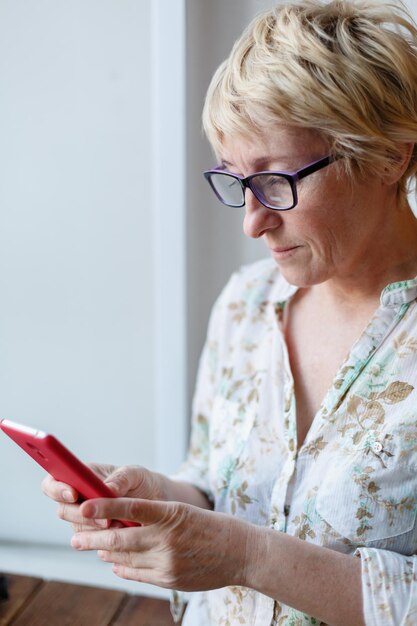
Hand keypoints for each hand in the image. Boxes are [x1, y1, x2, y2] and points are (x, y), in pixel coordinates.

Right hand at [41, 464, 166, 531]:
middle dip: (81, 516)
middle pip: (63, 510)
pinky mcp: (96, 536)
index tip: (73, 494)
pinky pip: (91, 543)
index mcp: (82, 476)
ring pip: (77, 530)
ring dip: (95, 532)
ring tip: (119, 526)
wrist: (157, 503)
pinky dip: (105, 541)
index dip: (57, 489)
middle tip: (104, 520)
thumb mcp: (135, 474)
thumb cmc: (142, 482)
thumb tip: (107, 488)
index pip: (54, 482)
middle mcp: (79, 498)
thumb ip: (120, 478)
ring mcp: (86, 519)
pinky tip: (121, 535)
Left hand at [71, 497, 257, 590]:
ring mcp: (168, 562)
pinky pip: (138, 574)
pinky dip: (123, 568)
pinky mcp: (170, 580)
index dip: (104, 507)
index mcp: (171, 513)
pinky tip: (116, 563)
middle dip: (94, 538)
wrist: (242, 553)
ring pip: (126, 558)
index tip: (83, 506)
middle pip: (120, 538)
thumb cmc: (213, 526)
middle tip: (75, 538)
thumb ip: (155, 518)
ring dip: (107, 553)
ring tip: (94, 548)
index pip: (131, 507)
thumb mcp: (185, 512)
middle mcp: (167, 538)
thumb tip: (123, 525)